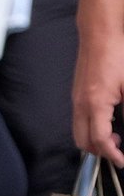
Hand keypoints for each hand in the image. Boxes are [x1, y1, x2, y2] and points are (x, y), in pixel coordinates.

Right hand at [73, 30, 123, 167]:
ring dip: (94, 140)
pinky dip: (90, 128)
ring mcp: (76, 101)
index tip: (122, 160)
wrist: (100, 35)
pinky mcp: (77, 95)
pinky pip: (78, 121)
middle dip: (100, 151)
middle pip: (83, 142)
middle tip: (119, 147)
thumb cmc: (117, 55)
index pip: (100, 140)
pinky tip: (106, 120)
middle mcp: (81, 106)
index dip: (112, 154)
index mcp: (95, 105)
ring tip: (114, 135)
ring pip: (78, 133)